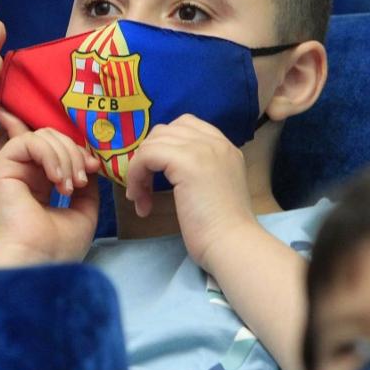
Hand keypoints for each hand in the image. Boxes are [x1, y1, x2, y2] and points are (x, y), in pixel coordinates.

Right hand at [0, 128, 101, 267]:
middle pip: (52, 138)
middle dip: (74, 153)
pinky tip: (57, 179)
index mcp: (39, 184)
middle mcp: (23, 174)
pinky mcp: (0, 167)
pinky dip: (50, 155)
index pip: (56, 148)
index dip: (78, 150)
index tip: (93, 168)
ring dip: (66, 157)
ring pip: (42, 136)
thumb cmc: (57, 247)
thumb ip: (85, 185)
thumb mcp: (83, 211)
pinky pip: (29, 141)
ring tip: (70, 186)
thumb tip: (88, 162)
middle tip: (81, 180)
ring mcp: (11, 169)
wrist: (37, 263)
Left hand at [125, 115, 261, 271]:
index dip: (162, 146)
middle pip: (165, 131)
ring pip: (153, 142)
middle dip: (147, 157)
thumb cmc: (222, 230)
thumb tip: (164, 167)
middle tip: (144, 189)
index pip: (185, 126)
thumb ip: (198, 171)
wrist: (233, 244)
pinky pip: (146, 155)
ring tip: (140, 198)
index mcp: (225, 148)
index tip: (156, 176)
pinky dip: (136, 175)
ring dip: (138, 170)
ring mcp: (202, 149)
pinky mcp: (187, 162)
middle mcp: (216, 142)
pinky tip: (140, 199)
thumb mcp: (213, 189)